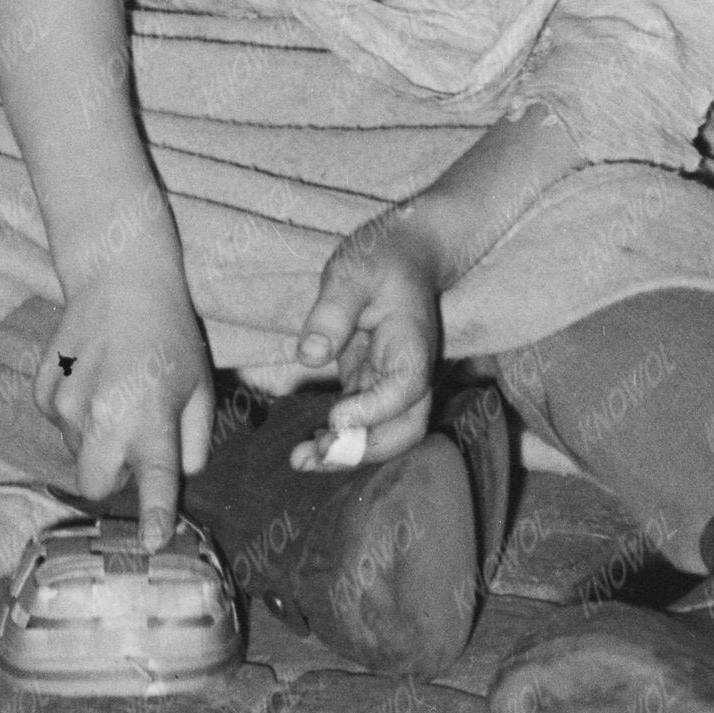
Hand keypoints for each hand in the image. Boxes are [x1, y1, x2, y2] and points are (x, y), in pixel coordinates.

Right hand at [37, 240, 213, 553]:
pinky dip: (72, 410)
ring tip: (114, 385)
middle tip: (129, 440)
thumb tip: (181, 477)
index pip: (155, 482)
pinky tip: (90, 373)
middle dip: (110, 475)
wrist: (119, 278)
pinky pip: (56, 423)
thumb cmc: (169, 332)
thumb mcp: (200, 383)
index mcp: (151, 417)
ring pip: (74, 451)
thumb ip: (195, 439)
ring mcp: (66, 407)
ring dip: (93, 435)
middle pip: (95, 485)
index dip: (155, 517)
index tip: (154, 544)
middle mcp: (104, 418)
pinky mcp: (42, 393)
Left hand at [293, 213, 443, 457]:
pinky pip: (362, 428)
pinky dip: (337, 444)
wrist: (407, 252)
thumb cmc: (382, 256)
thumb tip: (311, 355)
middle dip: (364, 449)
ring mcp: (391, 383)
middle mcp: (409, 369)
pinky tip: (304, 453)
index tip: (334, 416)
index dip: (374, 410)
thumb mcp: (353, 269)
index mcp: (411, 340)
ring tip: (302, 460)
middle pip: (406, 427)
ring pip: (385, 437)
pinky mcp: (371, 389)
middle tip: (319, 450)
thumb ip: (333, 309)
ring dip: (347, 456)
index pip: (405, 387)